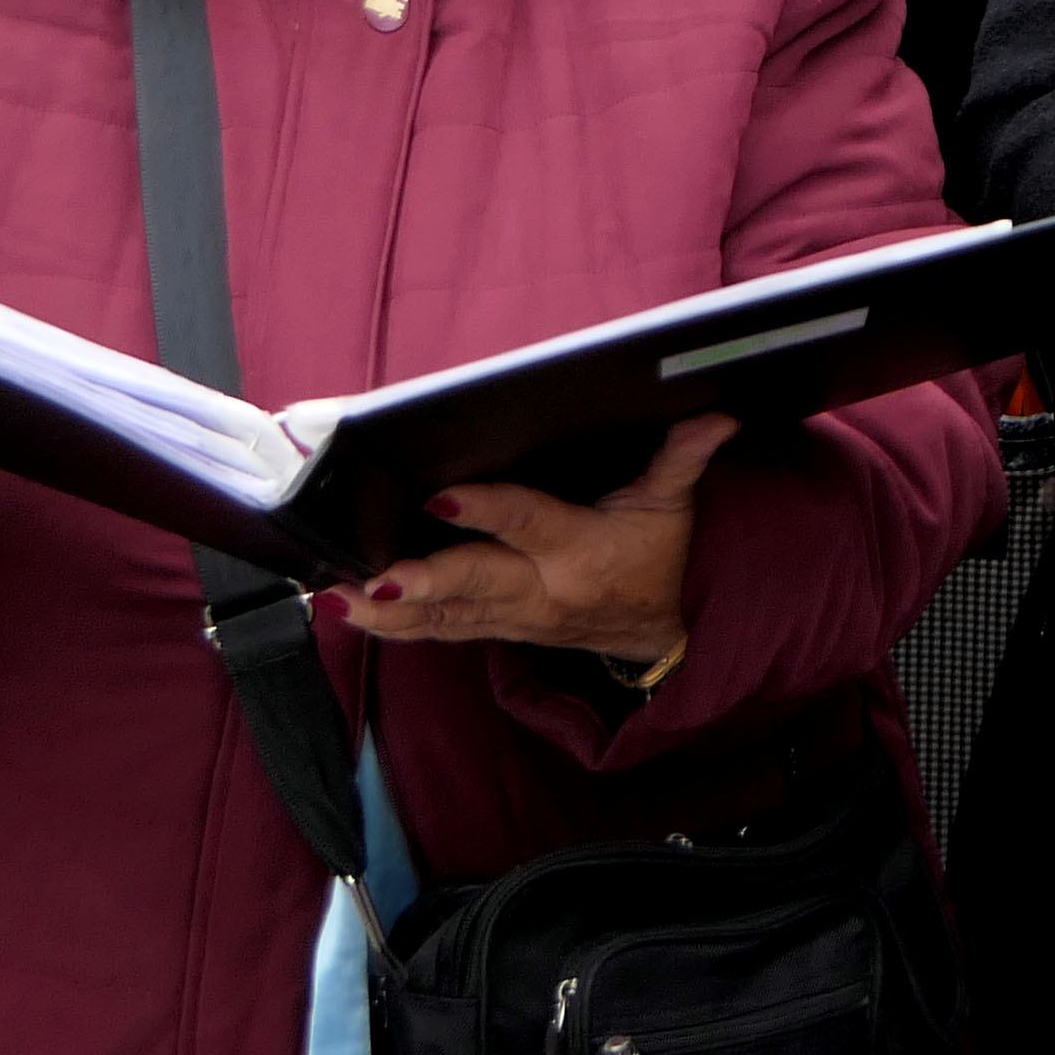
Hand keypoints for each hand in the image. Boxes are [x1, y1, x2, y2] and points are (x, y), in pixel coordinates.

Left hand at [354, 411, 731, 661]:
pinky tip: (354, 613)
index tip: (440, 497)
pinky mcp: (499, 631)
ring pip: (445, 616)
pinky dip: (397, 625)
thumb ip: (683, 458)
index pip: (527, 524)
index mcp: (580, 550)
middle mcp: (542, 591)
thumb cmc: (665, 558)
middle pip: (473, 583)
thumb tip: (716, 418)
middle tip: (370, 577)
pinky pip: (441, 631)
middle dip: (421, 582)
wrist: (671, 636)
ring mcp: (516, 619)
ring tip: (338, 598)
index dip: (485, 510)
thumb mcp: (675, 506)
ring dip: (390, 610)